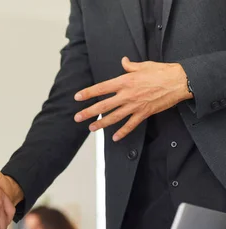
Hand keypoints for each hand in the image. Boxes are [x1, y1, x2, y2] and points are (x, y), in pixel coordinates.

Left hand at [74, 57, 192, 141]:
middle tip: (77, 117)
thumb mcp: (144, 65)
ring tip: (91, 128)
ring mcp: (135, 105)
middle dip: (89, 112)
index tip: (77, 97)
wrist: (180, 81)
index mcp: (125, 81)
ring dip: (101, 124)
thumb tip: (123, 61)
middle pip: (104, 106)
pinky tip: (115, 138)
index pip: (102, 88)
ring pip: (114, 117)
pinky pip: (131, 125)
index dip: (88, 93)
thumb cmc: (163, 71)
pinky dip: (123, 132)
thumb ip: (130, 66)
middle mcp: (127, 95)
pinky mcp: (144, 113)